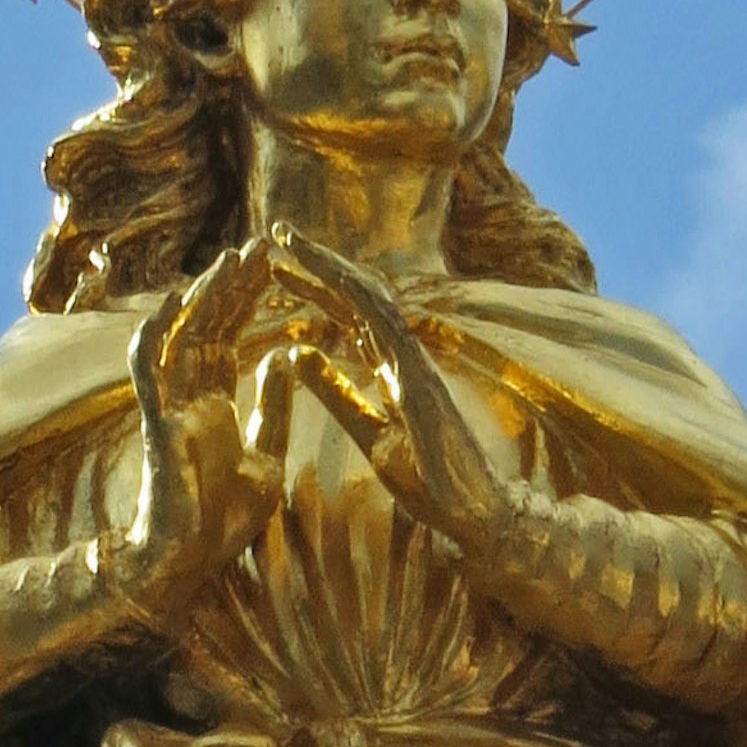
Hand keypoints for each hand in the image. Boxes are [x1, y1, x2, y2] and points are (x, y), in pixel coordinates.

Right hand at [118, 241, 283, 620]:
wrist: (188, 562)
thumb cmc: (220, 521)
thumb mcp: (266, 457)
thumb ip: (271, 410)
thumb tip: (282, 361)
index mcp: (215, 403)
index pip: (228, 337)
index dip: (248, 300)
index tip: (274, 265)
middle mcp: (189, 397)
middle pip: (208, 325)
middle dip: (234, 284)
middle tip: (263, 244)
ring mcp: (170, 406)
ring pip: (181, 336)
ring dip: (205, 296)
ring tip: (233, 260)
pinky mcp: (157, 422)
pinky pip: (150, 369)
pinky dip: (159, 334)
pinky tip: (179, 301)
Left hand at [258, 229, 528, 584]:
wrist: (472, 511)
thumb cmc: (430, 480)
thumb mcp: (368, 434)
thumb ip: (337, 394)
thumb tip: (298, 356)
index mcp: (390, 366)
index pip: (348, 316)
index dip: (314, 289)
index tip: (277, 270)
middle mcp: (404, 353)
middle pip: (355, 295)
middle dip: (316, 264)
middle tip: (275, 236)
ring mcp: (414, 360)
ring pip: (368, 297)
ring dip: (327, 266)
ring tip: (288, 241)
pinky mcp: (420, 375)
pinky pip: (386, 325)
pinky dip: (356, 295)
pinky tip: (327, 275)